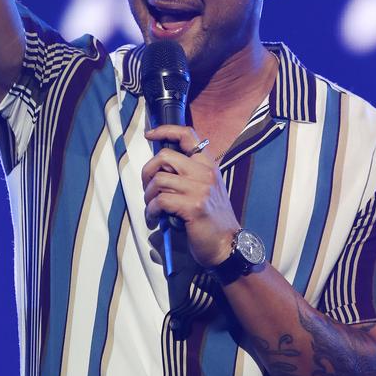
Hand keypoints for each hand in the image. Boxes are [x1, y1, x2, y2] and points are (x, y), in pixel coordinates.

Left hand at [142, 126, 239, 267]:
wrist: (228, 245)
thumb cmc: (211, 219)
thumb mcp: (205, 189)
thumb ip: (188, 175)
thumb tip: (160, 168)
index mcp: (208, 165)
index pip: (187, 134)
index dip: (165, 130)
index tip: (149, 134)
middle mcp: (205, 173)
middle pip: (164, 157)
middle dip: (148, 171)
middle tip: (147, 187)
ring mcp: (200, 189)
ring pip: (159, 180)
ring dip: (148, 195)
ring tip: (152, 207)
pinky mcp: (193, 207)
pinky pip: (160, 200)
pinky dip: (151, 209)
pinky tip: (154, 217)